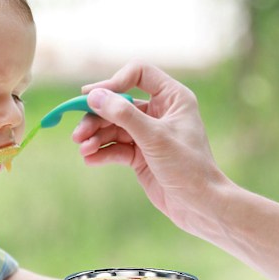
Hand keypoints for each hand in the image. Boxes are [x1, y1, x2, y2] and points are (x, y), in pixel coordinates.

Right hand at [73, 61, 228, 236]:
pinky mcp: (141, 154)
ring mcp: (149, 133)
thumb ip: (124, 115)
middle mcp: (160, 111)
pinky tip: (90, 159)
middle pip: (119, 103)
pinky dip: (102, 152)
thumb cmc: (188, 167)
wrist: (200, 205)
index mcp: (172, 97)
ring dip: (96, 136)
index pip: (138, 73)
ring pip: (114, 126)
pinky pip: (116, 147)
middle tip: (78, 134)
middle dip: (97, 117)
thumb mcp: (154, 137)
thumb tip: (93, 96)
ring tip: (83, 149)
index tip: (91, 96)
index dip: (114, 82)